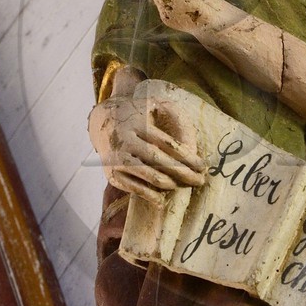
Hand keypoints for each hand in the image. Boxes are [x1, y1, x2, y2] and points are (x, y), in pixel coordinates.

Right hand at [88, 91, 205, 200]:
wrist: (102, 121)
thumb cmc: (138, 113)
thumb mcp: (158, 106)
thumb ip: (178, 121)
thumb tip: (192, 149)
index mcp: (137, 124)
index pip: (167, 143)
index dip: (187, 157)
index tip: (203, 166)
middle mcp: (124, 141)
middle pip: (159, 161)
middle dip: (183, 173)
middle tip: (200, 180)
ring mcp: (116, 159)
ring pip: (147, 176)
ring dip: (170, 183)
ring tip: (186, 185)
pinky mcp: (111, 174)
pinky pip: (133, 189)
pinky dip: (150, 195)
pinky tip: (163, 199)